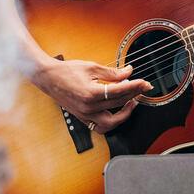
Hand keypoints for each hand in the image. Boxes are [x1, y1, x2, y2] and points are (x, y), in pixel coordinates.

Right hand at [33, 58, 151, 133]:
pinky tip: (117, 111)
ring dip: (124, 114)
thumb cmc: (67, 71)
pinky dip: (111, 121)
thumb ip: (112, 73)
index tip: (145, 83)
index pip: (120, 91)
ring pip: (111, 123)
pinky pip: (100, 126)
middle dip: (134, 95)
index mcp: (91, 93)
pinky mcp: (82, 118)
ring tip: (131, 102)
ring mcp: (85, 115)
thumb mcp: (92, 67)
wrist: (48, 78)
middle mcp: (89, 108)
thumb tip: (128, 73)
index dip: (135, 86)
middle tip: (141, 88)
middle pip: (119, 104)